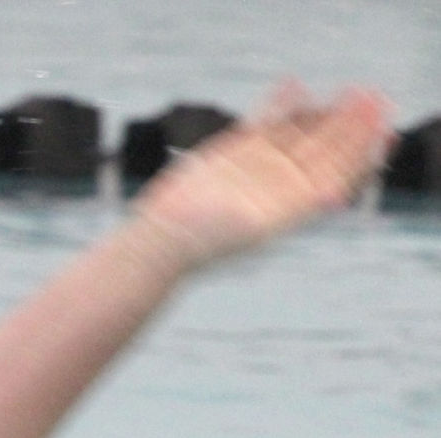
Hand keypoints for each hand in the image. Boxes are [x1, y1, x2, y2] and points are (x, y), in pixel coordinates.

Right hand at [133, 82, 393, 268]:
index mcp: (299, 204)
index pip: (340, 170)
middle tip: (369, 96)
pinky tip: (291, 84)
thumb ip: (296, 209)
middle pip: (326, 146)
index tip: (380, 123)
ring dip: (322, 111)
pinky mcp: (235, 151)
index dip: (362, 145)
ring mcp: (262, 165)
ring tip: (345, 91)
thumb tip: (336, 196)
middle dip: (349, 123)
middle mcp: (285, 183)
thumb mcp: (260, 228)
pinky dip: (279, 103)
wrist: (168, 237)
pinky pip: (264, 122)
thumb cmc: (212, 241)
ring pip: (300, 131)